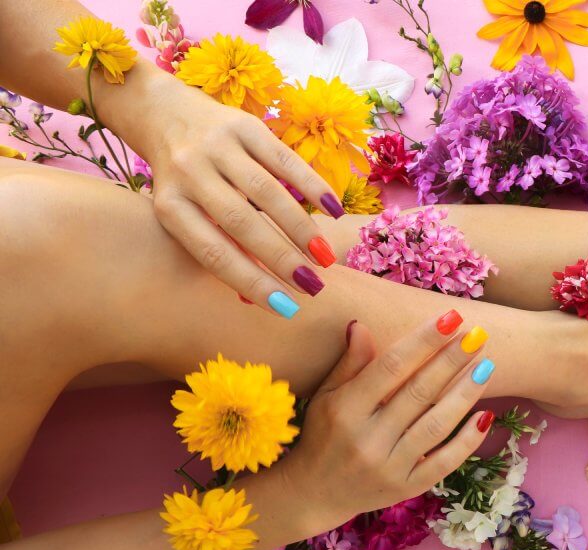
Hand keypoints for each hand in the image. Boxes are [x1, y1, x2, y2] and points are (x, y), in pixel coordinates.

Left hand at [127, 75, 344, 316]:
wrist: (162, 112)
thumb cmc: (182, 180)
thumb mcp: (186, 213)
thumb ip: (221, 247)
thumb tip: (261, 297)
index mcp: (169, 205)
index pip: (213, 252)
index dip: (251, 281)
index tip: (287, 307)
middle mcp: (188, 172)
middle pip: (242, 223)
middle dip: (282, 259)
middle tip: (314, 285)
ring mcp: (216, 145)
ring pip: (266, 192)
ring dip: (301, 228)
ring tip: (325, 257)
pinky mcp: (243, 124)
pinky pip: (284, 160)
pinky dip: (312, 185)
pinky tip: (333, 210)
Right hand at [275, 313, 494, 531]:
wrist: (314, 495)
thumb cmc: (323, 435)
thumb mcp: (327, 396)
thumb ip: (350, 363)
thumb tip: (361, 324)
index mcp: (346, 410)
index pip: (391, 367)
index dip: (423, 341)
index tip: (451, 318)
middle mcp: (368, 439)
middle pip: (419, 392)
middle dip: (452, 360)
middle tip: (478, 334)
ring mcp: (390, 466)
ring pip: (436, 425)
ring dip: (465, 393)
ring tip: (487, 365)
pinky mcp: (407, 488)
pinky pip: (444, 463)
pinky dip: (467, 441)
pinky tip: (485, 415)